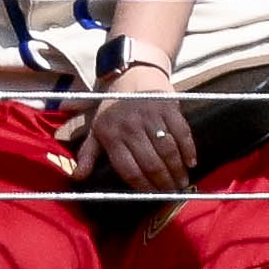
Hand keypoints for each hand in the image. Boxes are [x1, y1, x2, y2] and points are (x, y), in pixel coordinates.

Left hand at [74, 65, 194, 189]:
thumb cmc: (113, 107)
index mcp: (111, 135)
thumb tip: (77, 176)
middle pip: (150, 163)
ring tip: (182, 181)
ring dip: (177, 169)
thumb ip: (88, 154)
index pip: (128, 169)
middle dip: (163, 182)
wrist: (132, 73)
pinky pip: (181, 133)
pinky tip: (191, 162)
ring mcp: (150, 116)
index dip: (143, 186)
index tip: (153, 195)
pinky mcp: (167, 107)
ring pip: (167, 150)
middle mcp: (130, 126)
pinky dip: (188, 149)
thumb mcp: (96, 128)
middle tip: (172, 192)